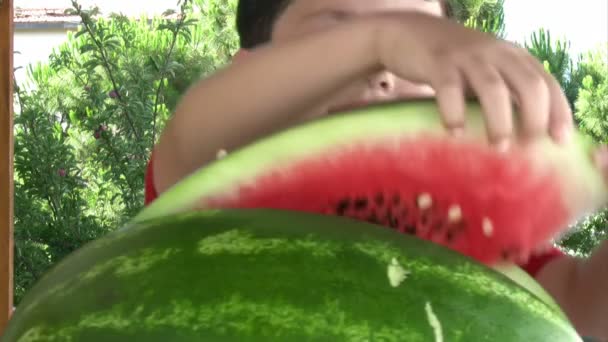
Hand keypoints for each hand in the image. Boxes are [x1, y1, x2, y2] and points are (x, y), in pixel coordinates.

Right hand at [373, 12, 572, 149]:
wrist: (413, 34)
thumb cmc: (454, 64)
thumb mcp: (487, 71)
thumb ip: (505, 94)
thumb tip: (523, 140)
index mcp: (514, 56)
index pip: (547, 82)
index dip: (558, 111)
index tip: (560, 141)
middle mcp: (496, 53)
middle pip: (528, 84)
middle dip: (534, 119)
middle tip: (527, 147)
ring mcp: (467, 57)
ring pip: (493, 88)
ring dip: (500, 121)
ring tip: (499, 148)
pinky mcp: (438, 63)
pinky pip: (450, 89)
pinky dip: (455, 113)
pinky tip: (456, 133)